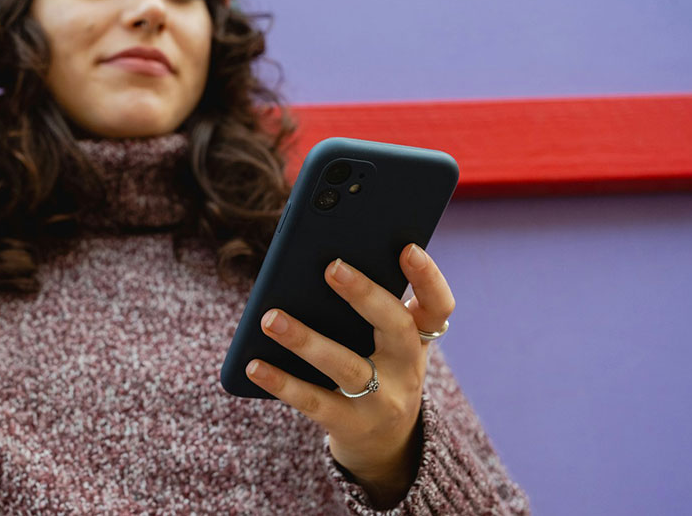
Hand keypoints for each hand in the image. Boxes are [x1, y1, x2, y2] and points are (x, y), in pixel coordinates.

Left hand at [244, 244, 454, 507]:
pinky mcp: (352, 424)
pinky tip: (253, 365)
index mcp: (418, 337)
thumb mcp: (384, 341)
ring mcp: (383, 400)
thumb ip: (364, 307)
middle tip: (331, 267)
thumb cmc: (376, 369)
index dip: (428, 277)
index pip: (438, 305)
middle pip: (396, 328)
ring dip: (307, 341)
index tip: (406, 247)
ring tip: (271, 318)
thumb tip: (316, 262)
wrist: (386, 444)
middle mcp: (408, 368)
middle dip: (365, 295)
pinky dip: (282, 383)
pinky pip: (314, 402)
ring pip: (347, 367)